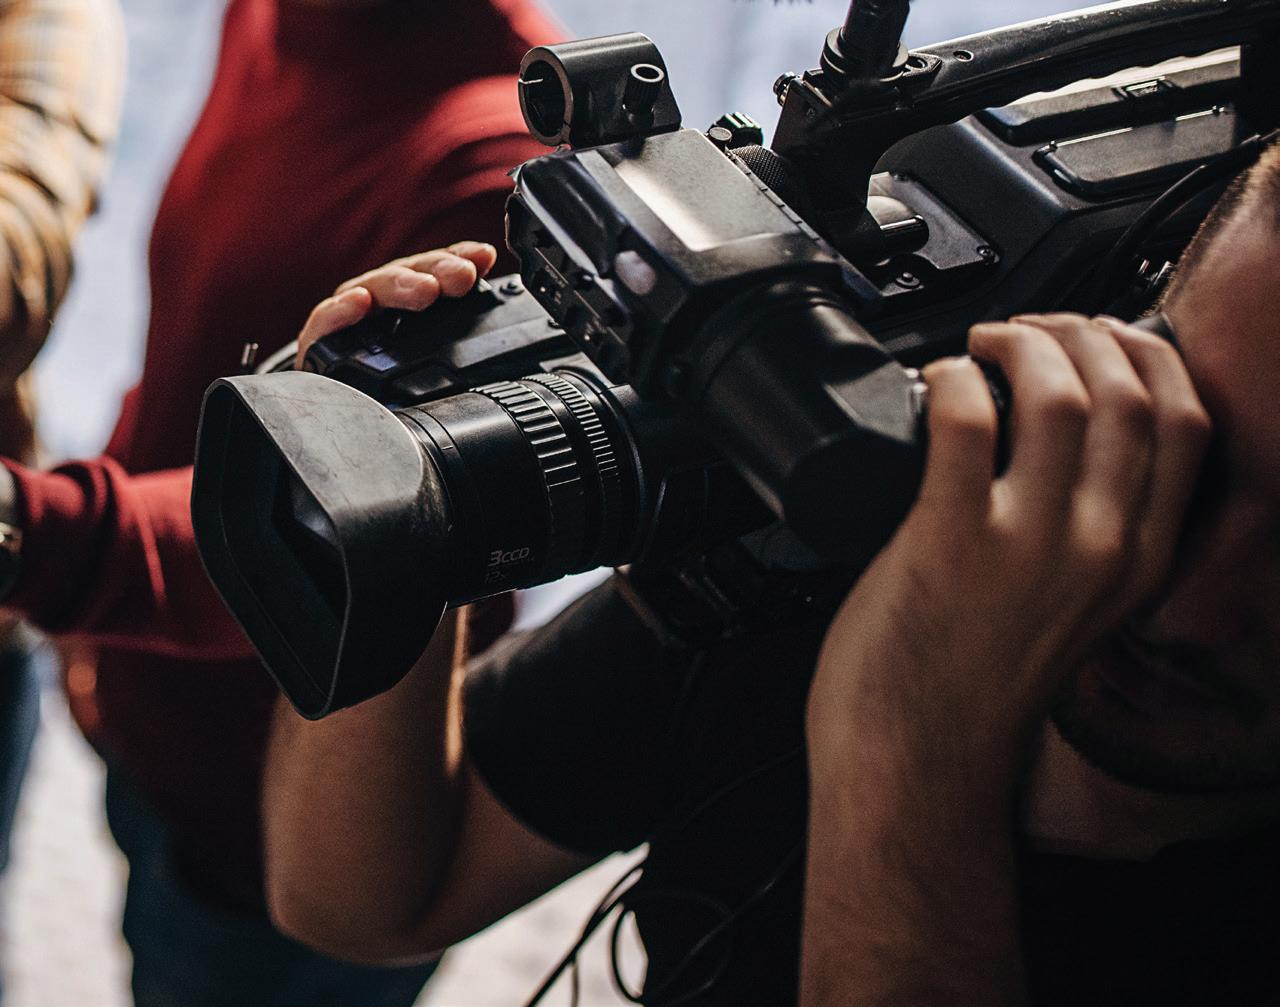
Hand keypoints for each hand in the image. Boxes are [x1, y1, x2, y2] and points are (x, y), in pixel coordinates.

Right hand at [294, 242, 498, 367]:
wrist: (334, 406)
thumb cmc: (385, 382)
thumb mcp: (430, 362)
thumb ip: (458, 342)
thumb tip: (506, 339)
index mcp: (411, 302)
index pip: (436, 272)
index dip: (459, 259)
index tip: (483, 258)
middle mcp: (382, 304)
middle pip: (408, 276)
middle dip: (438, 271)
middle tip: (461, 277)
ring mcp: (350, 320)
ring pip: (373, 290)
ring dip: (401, 285)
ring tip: (424, 290)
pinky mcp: (320, 343)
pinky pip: (325, 324)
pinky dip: (341, 312)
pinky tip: (357, 304)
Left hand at [808, 313, 1211, 784]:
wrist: (917, 764)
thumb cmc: (971, 692)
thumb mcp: (1069, 614)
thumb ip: (1081, 543)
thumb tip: (1051, 453)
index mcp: (1137, 564)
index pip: (1187, 426)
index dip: (1146, 358)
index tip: (1102, 335)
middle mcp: (1101, 551)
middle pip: (1131, 394)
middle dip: (1082, 335)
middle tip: (1029, 331)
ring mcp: (1030, 548)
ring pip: (1061, 395)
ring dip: (1020, 347)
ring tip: (982, 347)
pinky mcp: (952, 544)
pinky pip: (967, 422)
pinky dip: (953, 382)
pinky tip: (938, 381)